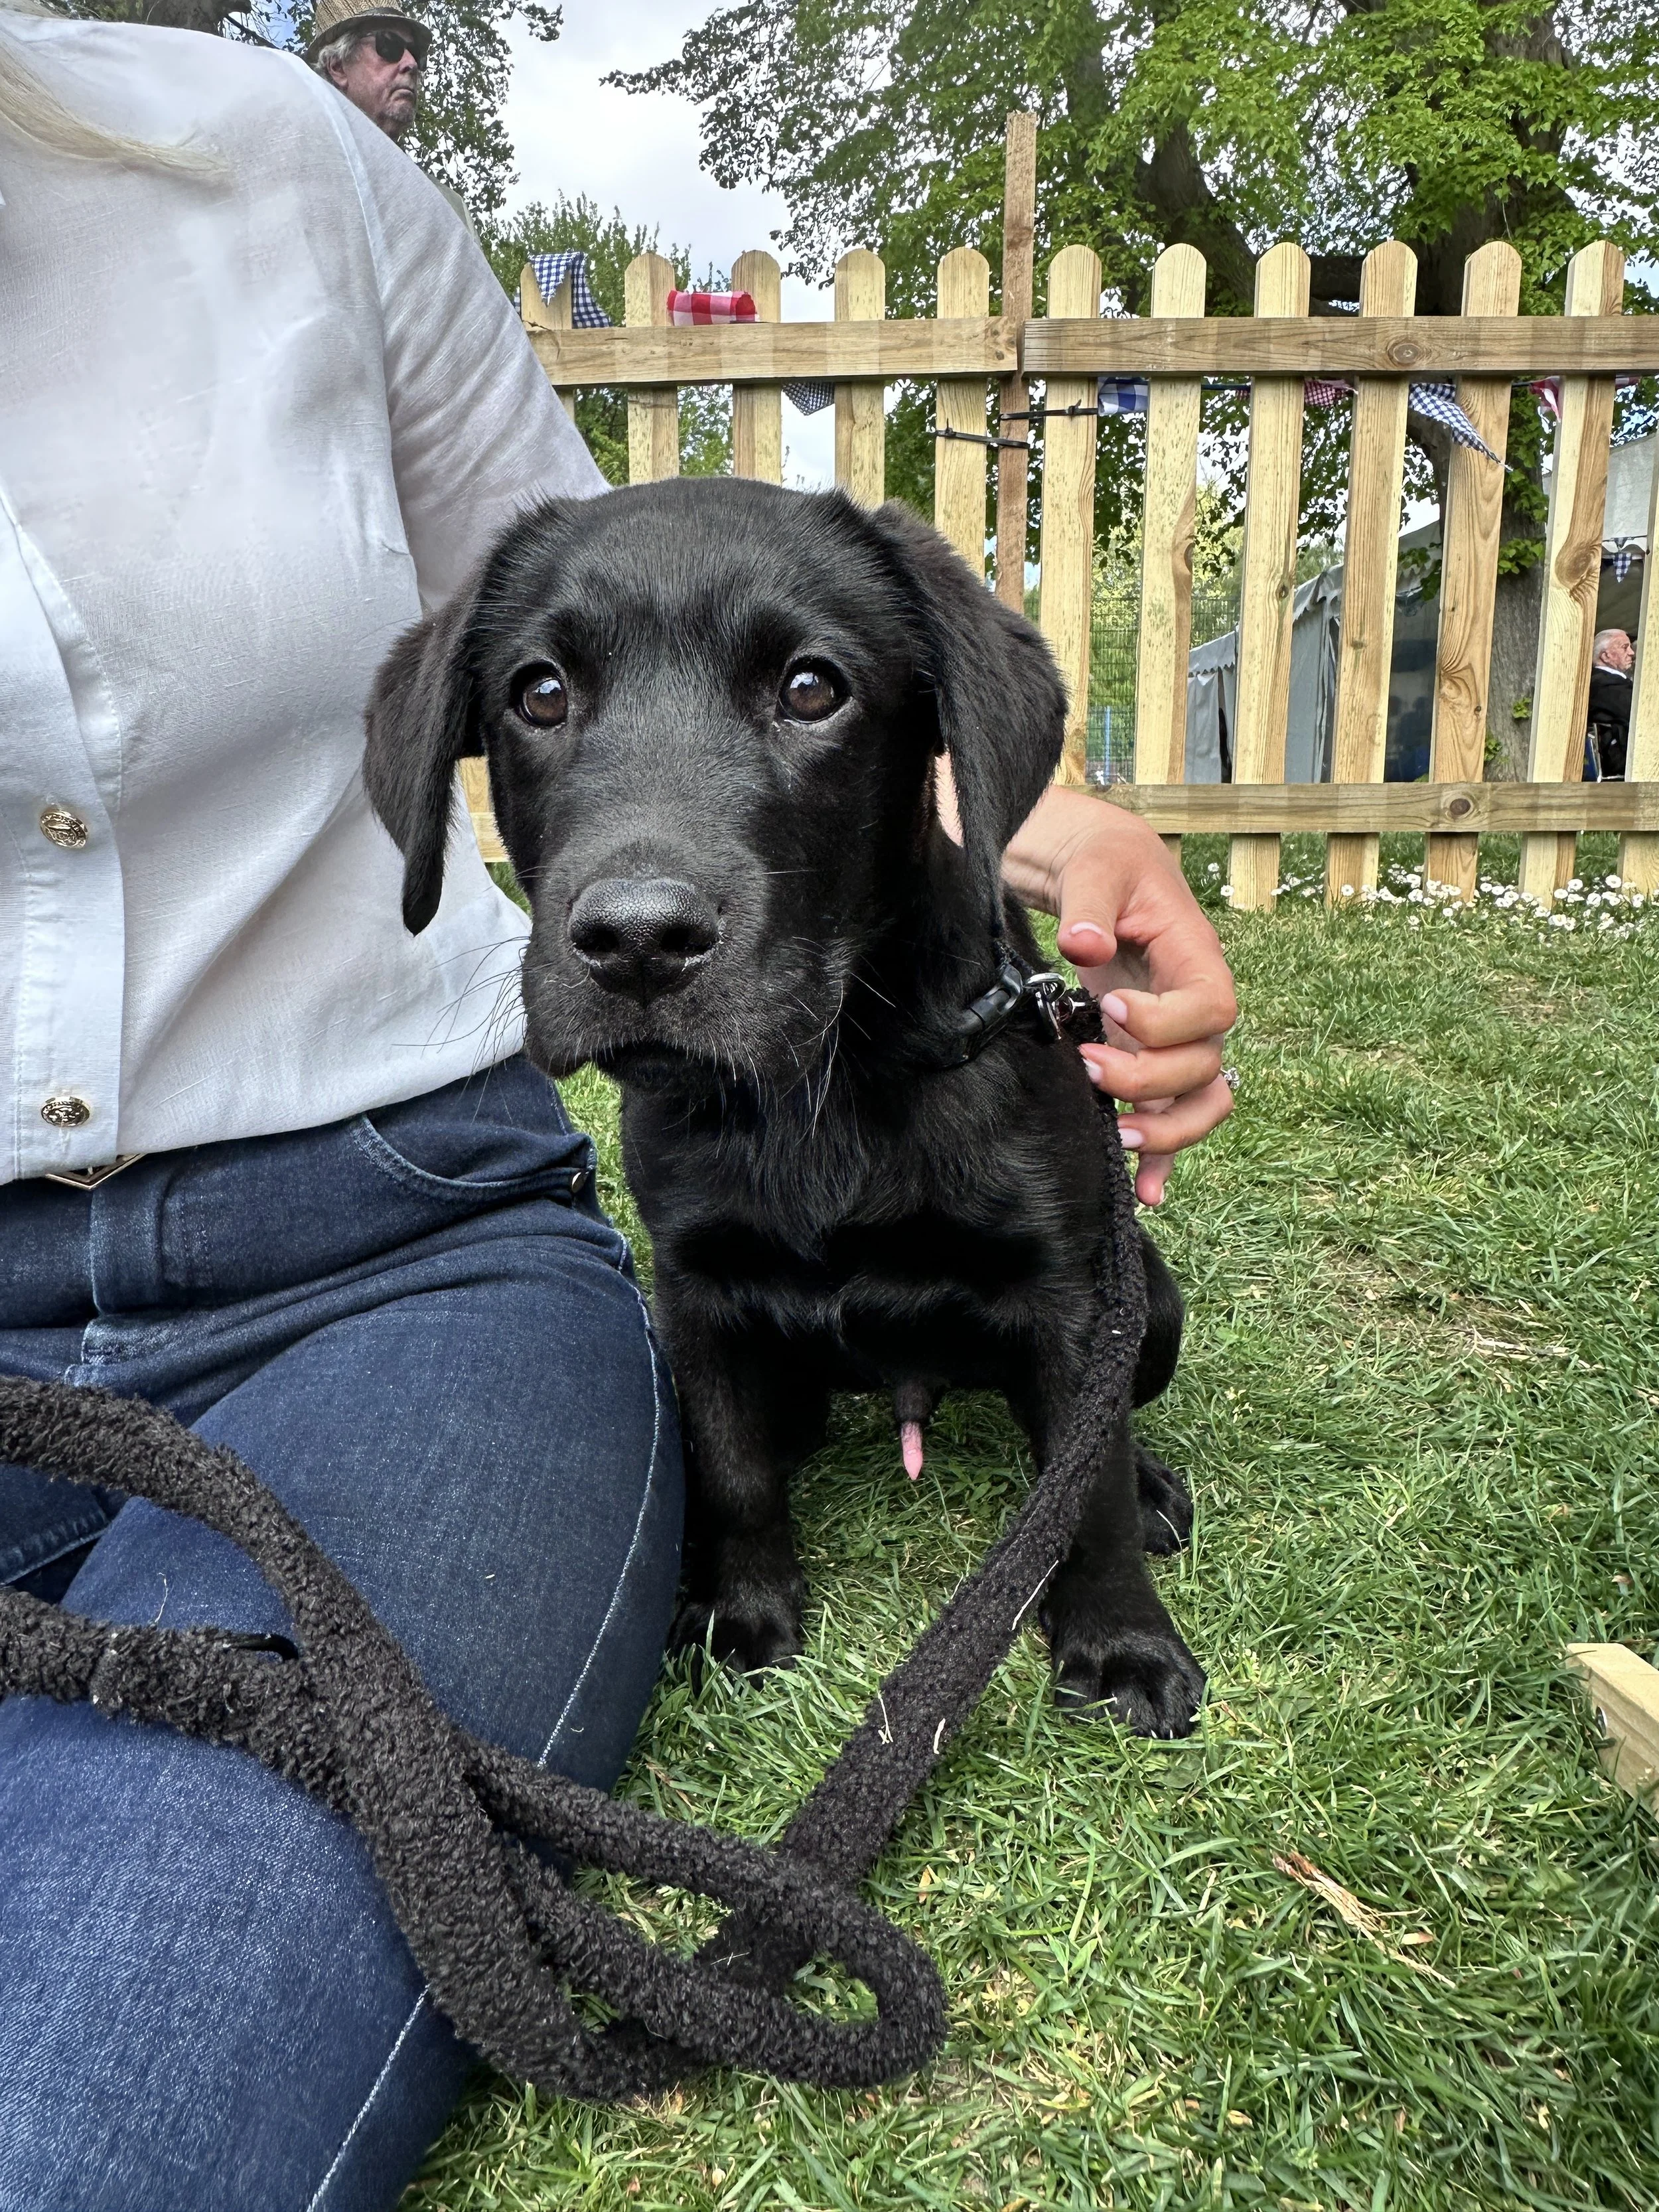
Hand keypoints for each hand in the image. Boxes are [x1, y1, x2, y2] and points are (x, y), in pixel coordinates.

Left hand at [1004, 785, 1236, 1204]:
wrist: (1095, 868)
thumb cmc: (1100, 861)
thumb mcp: (1093, 867)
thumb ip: (1089, 906)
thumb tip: (1083, 947)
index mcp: (1196, 956)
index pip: (1213, 1008)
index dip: (1168, 1023)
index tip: (1110, 1010)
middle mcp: (1195, 1004)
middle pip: (1205, 1064)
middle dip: (1151, 1078)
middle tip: (1090, 1065)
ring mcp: (1175, 1037)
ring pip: (1201, 1101)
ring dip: (1167, 1130)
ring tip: (1119, 1136)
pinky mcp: (1148, 1057)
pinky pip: (1171, 1115)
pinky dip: (1163, 1157)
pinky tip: (1144, 1192)